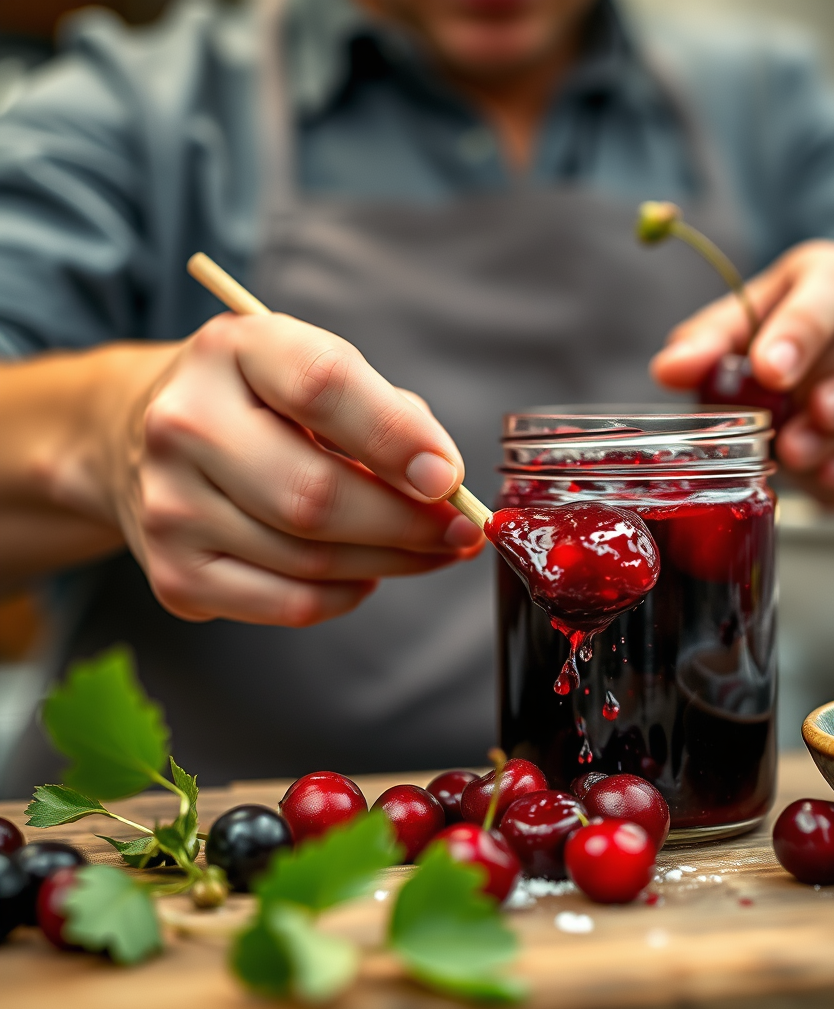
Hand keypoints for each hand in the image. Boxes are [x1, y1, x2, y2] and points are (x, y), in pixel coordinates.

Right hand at [103, 313, 482, 625]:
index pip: (321, 387)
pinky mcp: (174, 573)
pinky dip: (345, 595)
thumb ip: (386, 414)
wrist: (147, 434)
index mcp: (233, 351)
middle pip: (314, 496)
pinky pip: (287, 605)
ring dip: (390, 563)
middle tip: (460, 532)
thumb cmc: (261, 403)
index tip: (449, 478)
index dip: (395, 438)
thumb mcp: (315, 370)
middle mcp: (185, 425)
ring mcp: (169, 506)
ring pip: (309, 560)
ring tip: (428, 549)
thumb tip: (442, 484)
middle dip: (407, 525)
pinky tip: (365, 573)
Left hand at [650, 241, 833, 501]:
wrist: (827, 405)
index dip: (801, 329)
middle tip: (787, 418)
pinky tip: (828, 474)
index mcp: (832, 277)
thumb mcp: (733, 342)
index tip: (768, 371)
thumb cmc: (774, 356)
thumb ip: (705, 348)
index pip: (832, 286)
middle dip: (826, 380)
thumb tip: (669, 368)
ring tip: (797, 450)